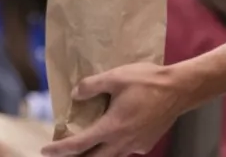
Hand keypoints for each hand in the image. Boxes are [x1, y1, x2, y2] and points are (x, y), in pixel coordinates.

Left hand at [40, 63, 192, 156]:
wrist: (180, 89)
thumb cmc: (147, 81)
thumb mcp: (116, 77)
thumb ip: (91, 86)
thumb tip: (75, 95)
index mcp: (112, 127)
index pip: (79, 144)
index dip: (60, 149)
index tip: (45, 150)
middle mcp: (123, 142)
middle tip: (60, 154)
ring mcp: (136, 145)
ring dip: (94, 155)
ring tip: (83, 148)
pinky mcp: (146, 144)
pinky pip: (124, 151)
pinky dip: (112, 148)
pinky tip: (111, 137)